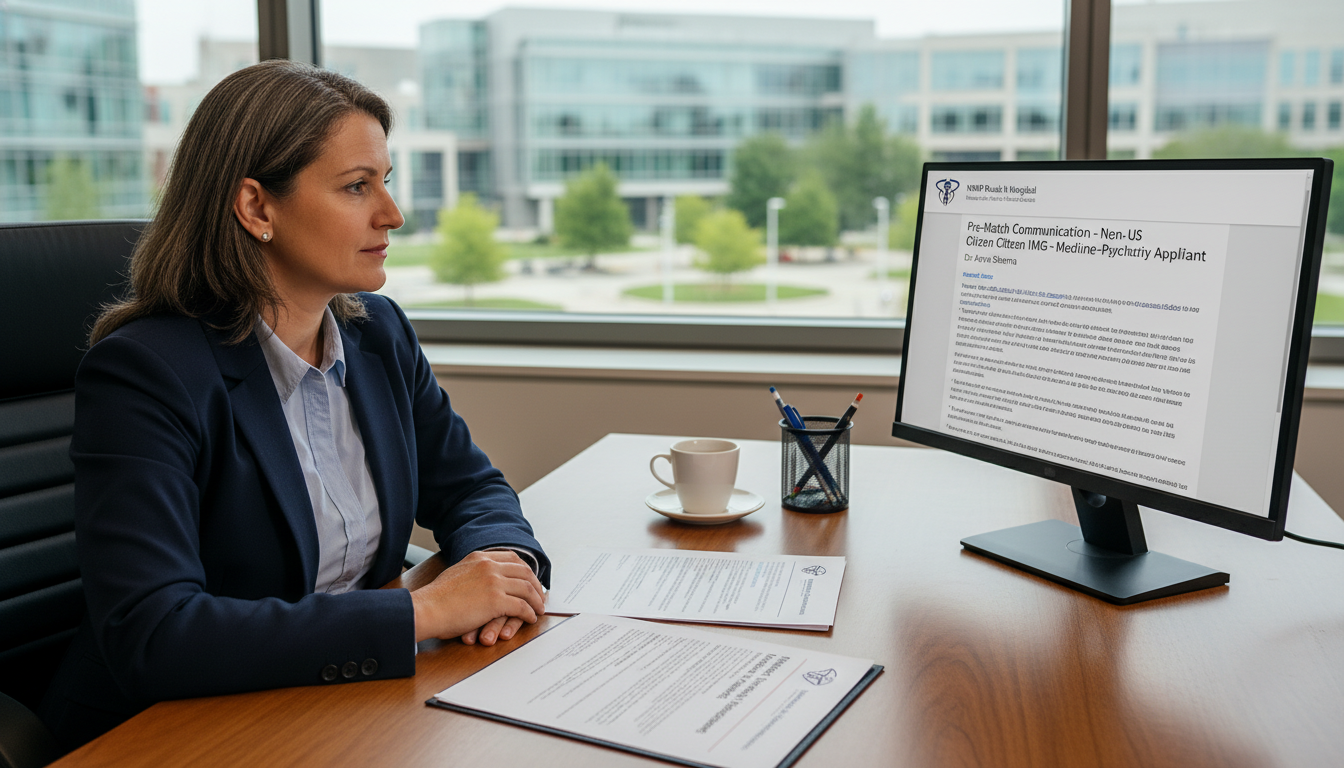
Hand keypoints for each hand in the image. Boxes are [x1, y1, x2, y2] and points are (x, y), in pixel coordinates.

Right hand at [410, 550, 545, 642]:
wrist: (427, 609)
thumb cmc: (436, 598)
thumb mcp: (456, 573)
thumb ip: (472, 572)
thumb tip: (480, 578)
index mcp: (479, 558)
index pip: (512, 558)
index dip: (525, 570)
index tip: (530, 579)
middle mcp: (489, 566)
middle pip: (524, 571)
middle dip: (535, 585)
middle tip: (540, 596)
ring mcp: (494, 582)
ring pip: (526, 589)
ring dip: (536, 600)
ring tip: (539, 609)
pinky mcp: (496, 601)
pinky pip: (521, 607)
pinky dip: (529, 613)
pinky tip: (530, 618)